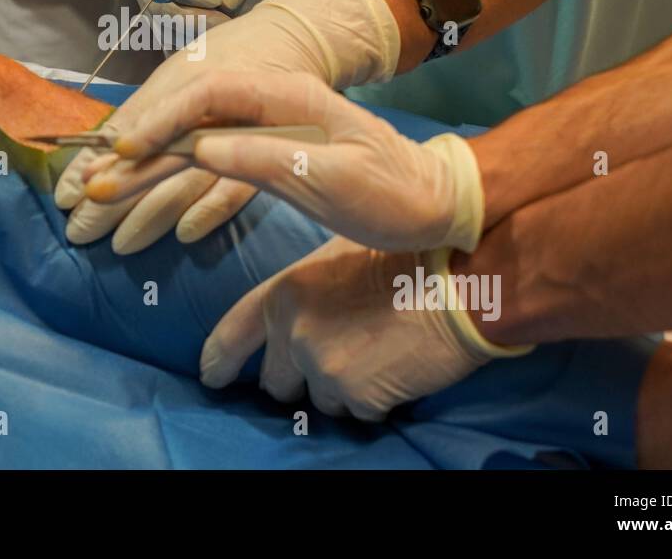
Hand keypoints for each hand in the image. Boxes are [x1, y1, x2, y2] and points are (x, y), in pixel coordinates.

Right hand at [55, 0, 401, 253]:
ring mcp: (261, 133)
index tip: (126, 153)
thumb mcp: (337, 176)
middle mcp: (264, 108)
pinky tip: (138, 195)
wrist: (433, 201)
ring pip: (186, 146)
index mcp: (285, 98)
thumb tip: (202, 150)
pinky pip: (202, 166)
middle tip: (89, 186)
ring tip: (96, 195)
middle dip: (134, 153)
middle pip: (186, 122)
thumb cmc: (393, 189)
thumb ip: (268, 157)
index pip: (205, 96)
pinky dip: (166, 182)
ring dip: (141, 171)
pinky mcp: (261, 158)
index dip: (160, 122)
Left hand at [199, 237, 514, 419]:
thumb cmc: (404, 256)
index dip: (219, 361)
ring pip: (320, 402)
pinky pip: (359, 414)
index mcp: (284, 294)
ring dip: (343, 390)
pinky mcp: (359, 396)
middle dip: (299, 379)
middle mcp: (294, 333)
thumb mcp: (335, 257)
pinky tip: (397, 369)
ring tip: (379, 356)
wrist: (458, 280)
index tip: (213, 378)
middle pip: (275, 383)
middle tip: (337, 359)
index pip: (232, 336)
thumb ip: (305, 292)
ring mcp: (324, 368)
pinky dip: (376, 401)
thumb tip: (294, 320)